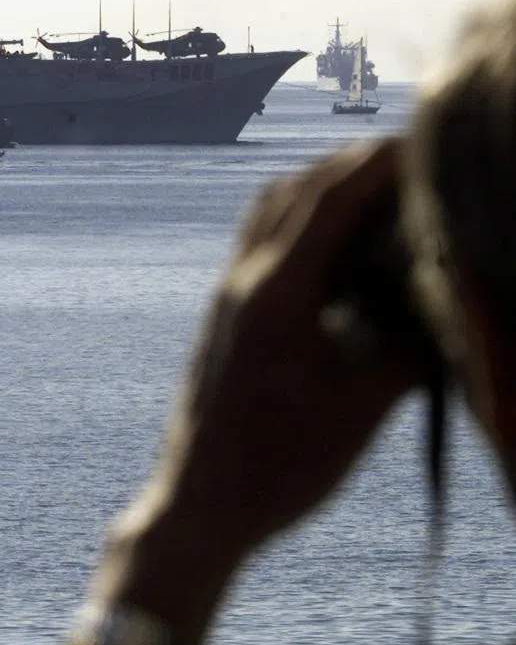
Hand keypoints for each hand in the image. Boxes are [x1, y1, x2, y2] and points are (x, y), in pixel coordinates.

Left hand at [91, 138, 423, 644]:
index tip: (431, 140)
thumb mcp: (362, 409)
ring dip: (324, 187)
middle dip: (357, 162)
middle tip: (416, 158)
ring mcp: (227, 296)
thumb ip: (409, 348)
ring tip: (381, 191)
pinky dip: (302, 220)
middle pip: (298, 188)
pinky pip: (261, 242)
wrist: (199, 505)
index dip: (385, 161)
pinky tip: (341, 245)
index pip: (333, 198)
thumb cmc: (278, 467)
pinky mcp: (225, 315)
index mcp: (275, 295)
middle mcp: (243, 282)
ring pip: (272, 210)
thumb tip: (446, 303)